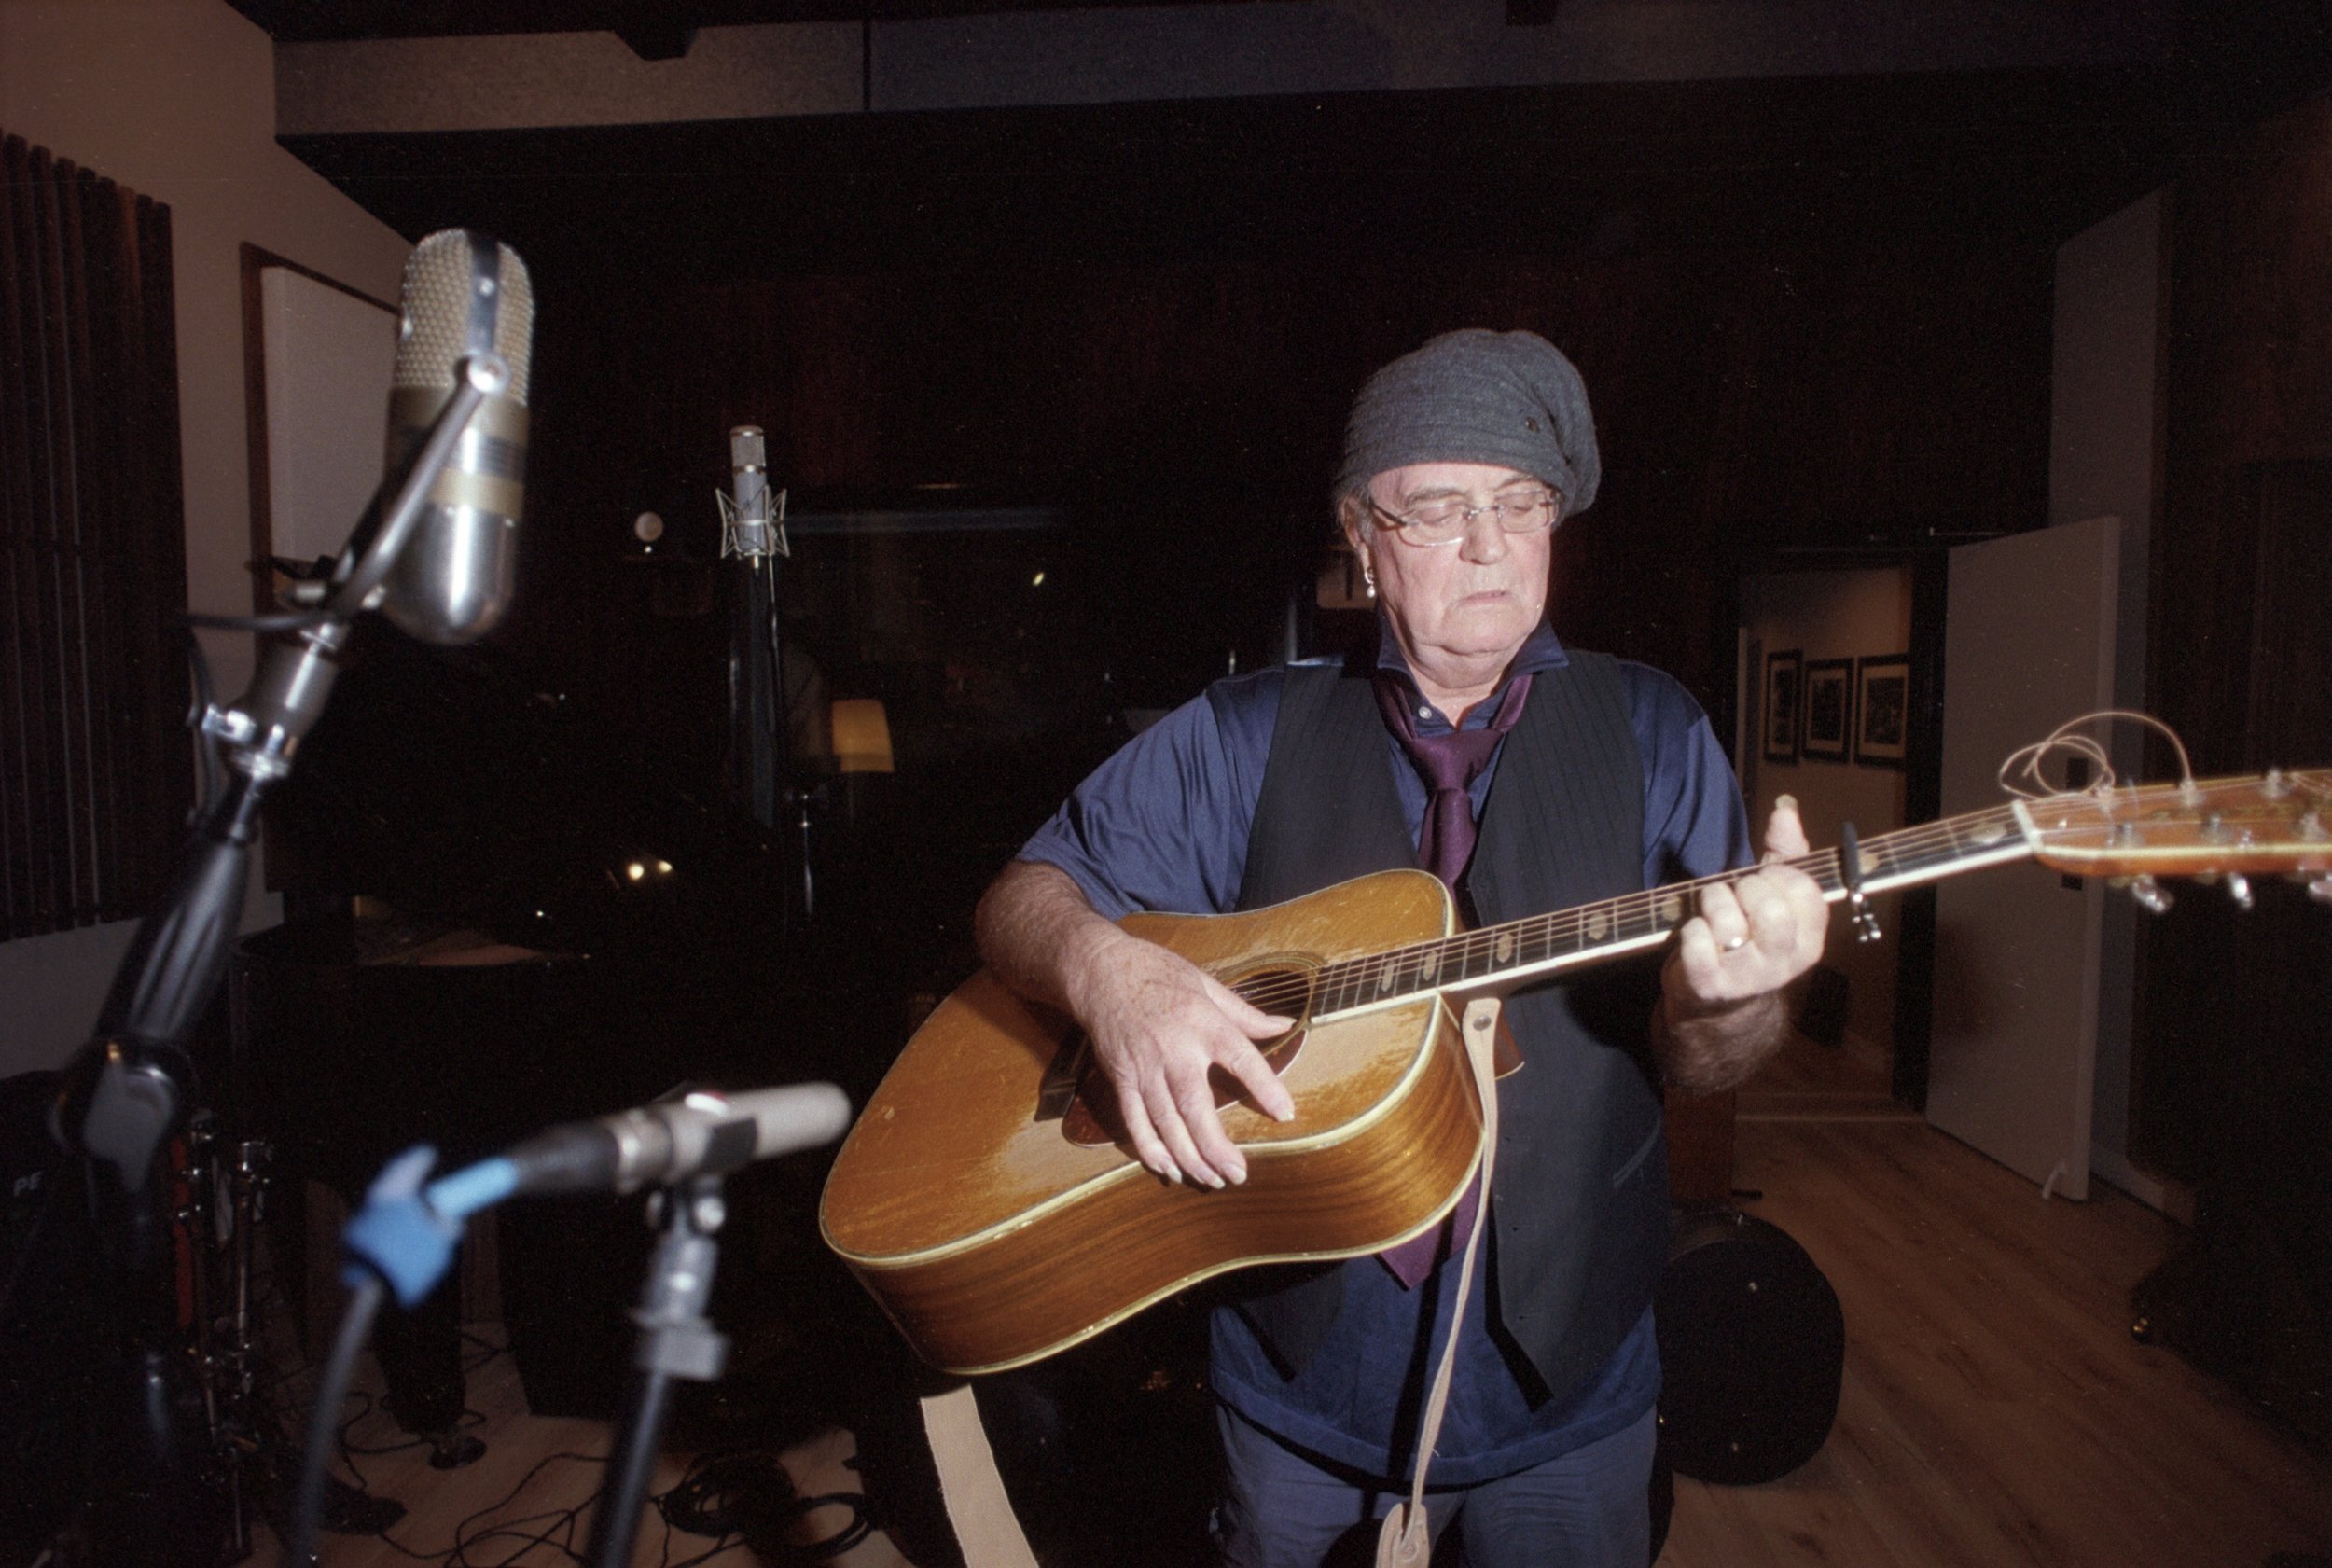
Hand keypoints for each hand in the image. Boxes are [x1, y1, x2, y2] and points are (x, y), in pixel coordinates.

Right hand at [1063, 927, 1296, 1188]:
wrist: (1099, 971)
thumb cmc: (1158, 973)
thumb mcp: (1205, 983)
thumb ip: (1244, 1013)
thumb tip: (1284, 1025)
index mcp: (1202, 1022)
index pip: (1241, 1058)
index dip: (1265, 1087)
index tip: (1285, 1114)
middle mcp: (1173, 1049)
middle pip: (1195, 1106)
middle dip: (1217, 1147)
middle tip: (1239, 1174)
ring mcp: (1144, 1068)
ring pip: (1166, 1122)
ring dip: (1189, 1156)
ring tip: (1213, 1179)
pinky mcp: (1121, 1078)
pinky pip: (1135, 1121)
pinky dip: (1151, 1149)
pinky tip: (1170, 1168)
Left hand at [1664, 795, 1828, 1020]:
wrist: (1716, 1005)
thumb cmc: (1748, 939)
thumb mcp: (1773, 898)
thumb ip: (1784, 853)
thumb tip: (1785, 808)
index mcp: (1809, 941)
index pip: (1804, 890)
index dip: (1776, 875)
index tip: (1763, 881)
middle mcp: (1785, 964)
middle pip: (1768, 905)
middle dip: (1741, 888)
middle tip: (1734, 898)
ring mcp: (1748, 978)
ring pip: (1728, 921)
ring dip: (1711, 905)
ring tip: (1711, 914)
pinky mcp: (1710, 986)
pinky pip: (1697, 941)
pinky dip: (1691, 930)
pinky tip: (1695, 936)